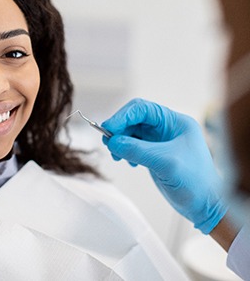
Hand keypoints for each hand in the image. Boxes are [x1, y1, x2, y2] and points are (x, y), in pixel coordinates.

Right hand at [101, 98, 226, 233]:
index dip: (122, 116)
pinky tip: (128, 162)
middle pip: (134, 119)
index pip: (142, 109)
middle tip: (108, 142)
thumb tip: (112, 142)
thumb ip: (137, 150)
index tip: (108, 127)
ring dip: (120, 141)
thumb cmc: (196, 183)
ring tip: (117, 155)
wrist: (205, 206)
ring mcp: (160, 141)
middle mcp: (166, 128)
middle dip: (119, 129)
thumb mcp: (165, 163)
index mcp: (175, 122)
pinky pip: (133, 146)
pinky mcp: (154, 154)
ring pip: (131, 132)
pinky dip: (125, 151)